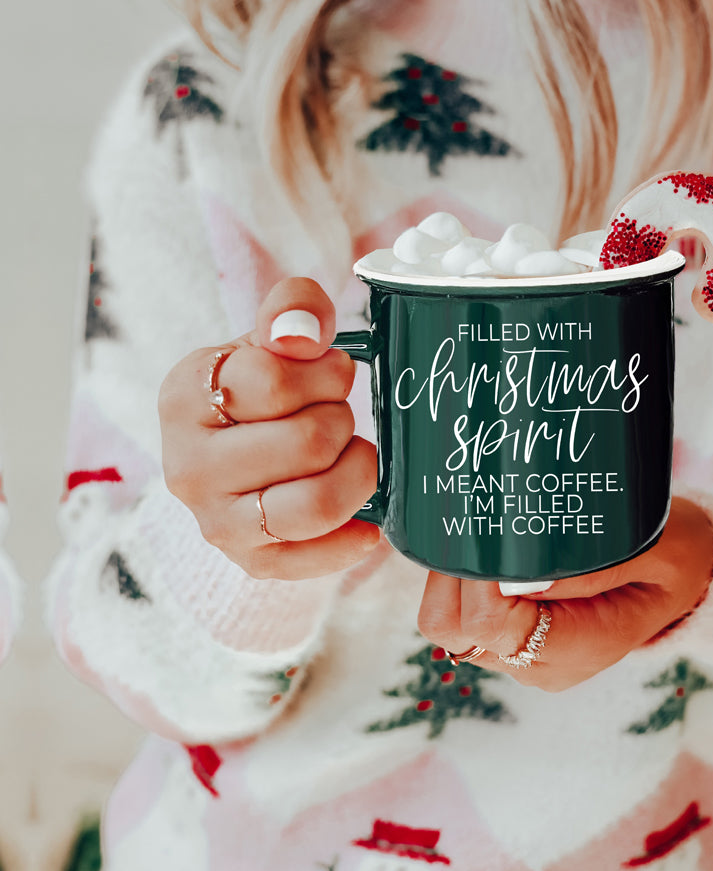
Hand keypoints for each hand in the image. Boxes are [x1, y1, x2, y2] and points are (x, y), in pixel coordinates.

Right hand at [159, 278, 379, 579]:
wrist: (238, 446)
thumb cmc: (261, 386)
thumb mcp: (272, 335)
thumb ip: (292, 309)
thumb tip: (301, 335)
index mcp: (184, 396)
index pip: (273, 380)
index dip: (325, 372)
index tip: (330, 371)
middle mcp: (187, 466)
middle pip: (306, 442)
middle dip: (342, 419)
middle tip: (339, 414)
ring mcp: (215, 521)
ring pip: (315, 504)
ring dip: (357, 473)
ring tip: (354, 454)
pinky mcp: (249, 561)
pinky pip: (315, 559)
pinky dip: (354, 538)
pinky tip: (369, 518)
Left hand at [417, 498, 712, 690]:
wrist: (687, 581)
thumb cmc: (676, 558)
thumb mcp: (655, 551)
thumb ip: (596, 566)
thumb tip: (523, 575)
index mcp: (579, 648)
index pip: (494, 626)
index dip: (478, 579)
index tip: (486, 531)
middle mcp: (541, 664)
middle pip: (457, 631)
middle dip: (451, 575)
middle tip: (470, 521)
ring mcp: (524, 655)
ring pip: (450, 625)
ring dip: (451, 576)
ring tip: (476, 527)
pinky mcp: (516, 638)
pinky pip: (465, 615)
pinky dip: (462, 581)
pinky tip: (483, 544)